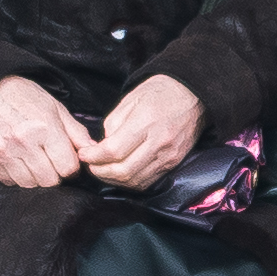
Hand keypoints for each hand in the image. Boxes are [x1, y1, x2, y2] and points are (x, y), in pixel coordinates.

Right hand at [0, 76, 91, 193]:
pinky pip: (9, 181)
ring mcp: (2, 152)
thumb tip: (93, 151)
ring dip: (35, 176)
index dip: (71, 167)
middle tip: (49, 160)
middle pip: (49, 180)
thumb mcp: (57, 109)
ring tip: (32, 159)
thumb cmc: (27, 99)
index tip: (66, 160)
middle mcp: (22, 141)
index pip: (67, 168)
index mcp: (44, 128)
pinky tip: (16, 159)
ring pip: (29, 184)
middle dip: (54, 173)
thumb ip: (77, 133)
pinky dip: (16, 175)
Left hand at [76, 73, 205, 192]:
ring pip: (135, 181)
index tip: (84, 154)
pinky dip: (130, 182)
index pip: (114, 150)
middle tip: (90, 166)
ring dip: (113, 180)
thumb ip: (113, 124)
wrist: (192, 95)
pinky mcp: (173, 163)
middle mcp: (159, 142)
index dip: (94, 156)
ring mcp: (168, 156)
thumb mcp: (130, 99)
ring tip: (102, 171)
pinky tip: (120, 174)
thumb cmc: (159, 93)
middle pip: (124, 171)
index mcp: (145, 122)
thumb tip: (102, 147)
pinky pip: (148, 182)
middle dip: (100, 172)